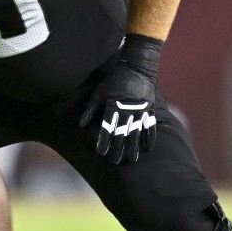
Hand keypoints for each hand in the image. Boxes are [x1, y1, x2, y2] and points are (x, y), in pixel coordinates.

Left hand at [78, 35, 163, 163]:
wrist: (136, 69)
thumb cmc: (113, 82)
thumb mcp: (98, 94)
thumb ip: (89, 110)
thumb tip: (81, 126)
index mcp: (112, 107)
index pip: (106, 127)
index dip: (103, 140)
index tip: (101, 152)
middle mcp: (126, 110)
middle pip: (122, 133)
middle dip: (118, 148)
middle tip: (115, 161)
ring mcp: (140, 110)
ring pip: (136, 132)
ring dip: (134, 146)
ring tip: (132, 159)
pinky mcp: (149, 109)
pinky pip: (150, 125)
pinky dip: (150, 137)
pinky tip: (148, 148)